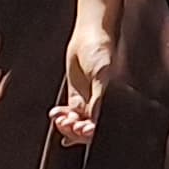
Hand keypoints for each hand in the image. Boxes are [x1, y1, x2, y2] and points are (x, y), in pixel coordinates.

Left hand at [55, 15, 112, 141]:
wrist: (88, 37)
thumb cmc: (101, 52)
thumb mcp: (101, 75)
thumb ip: (98, 98)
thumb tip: (94, 121)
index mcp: (112, 101)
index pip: (102, 125)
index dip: (92, 132)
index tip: (84, 128)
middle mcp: (100, 104)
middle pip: (88, 129)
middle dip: (77, 130)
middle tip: (68, 124)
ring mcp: (88, 101)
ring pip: (76, 123)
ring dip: (67, 124)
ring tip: (60, 117)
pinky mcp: (77, 97)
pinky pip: (68, 114)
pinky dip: (61, 116)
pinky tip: (56, 113)